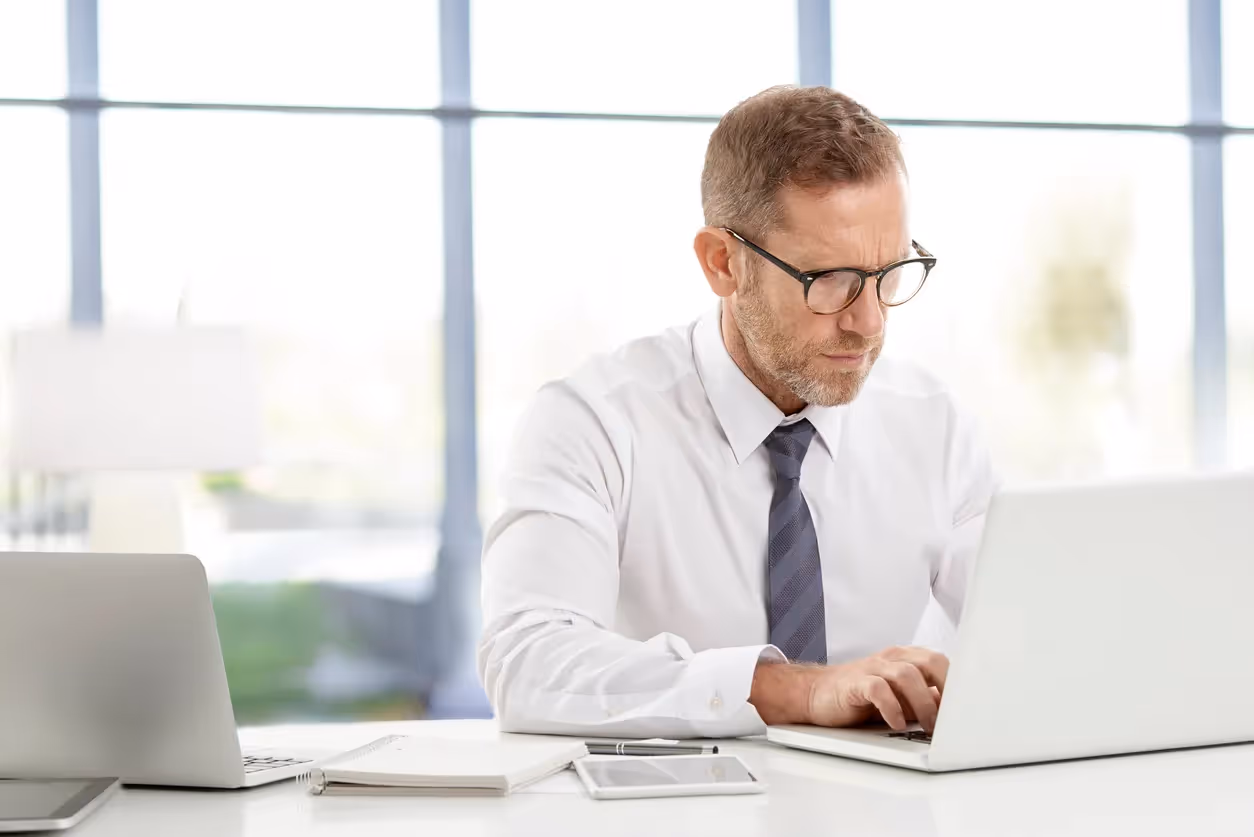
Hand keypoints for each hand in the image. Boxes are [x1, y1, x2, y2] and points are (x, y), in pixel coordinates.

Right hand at [807, 646, 947, 732]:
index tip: (969, 709)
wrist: (816, 694)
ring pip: (907, 674)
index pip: (942, 663)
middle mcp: (892, 659)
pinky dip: (892, 707)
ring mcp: (873, 668)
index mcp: (907, 659)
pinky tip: (896, 723)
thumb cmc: (861, 697)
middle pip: (930, 661)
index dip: (958, 685)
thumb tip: (954, 711)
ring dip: (922, 703)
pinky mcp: (855, 682)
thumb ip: (925, 700)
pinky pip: (877, 688)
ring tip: (927, 727)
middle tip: (952, 718)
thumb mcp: (900, 700)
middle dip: (946, 689)